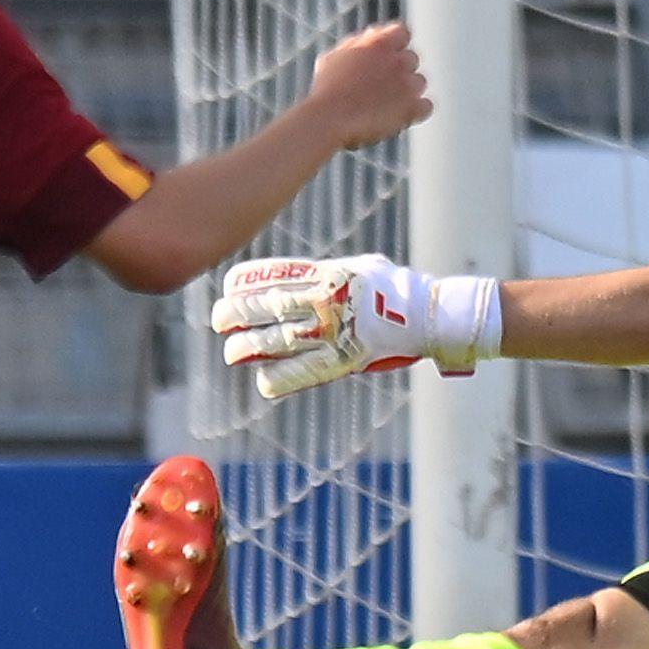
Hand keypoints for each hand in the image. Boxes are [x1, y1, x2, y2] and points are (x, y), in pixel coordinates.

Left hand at [213, 254, 500, 398]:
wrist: (428, 315)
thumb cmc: (394, 288)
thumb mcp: (358, 267)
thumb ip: (325, 274)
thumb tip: (294, 278)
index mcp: (326, 274)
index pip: (272, 276)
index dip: (244, 283)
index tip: (227, 288)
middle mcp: (324, 302)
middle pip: (266, 307)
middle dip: (236, 314)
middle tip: (220, 320)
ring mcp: (332, 332)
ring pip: (277, 341)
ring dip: (248, 348)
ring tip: (232, 352)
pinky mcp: (343, 361)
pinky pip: (303, 372)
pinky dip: (280, 378)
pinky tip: (262, 380)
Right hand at [297, 21, 431, 149]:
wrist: (328, 117)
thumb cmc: (326, 89)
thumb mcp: (336, 56)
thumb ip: (357, 43)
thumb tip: (371, 35)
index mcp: (379, 43)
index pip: (402, 32)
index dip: (395, 45)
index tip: (385, 57)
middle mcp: (398, 60)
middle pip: (411, 59)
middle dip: (399, 70)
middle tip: (380, 86)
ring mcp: (407, 84)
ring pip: (420, 82)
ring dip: (407, 90)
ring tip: (386, 104)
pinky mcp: (411, 108)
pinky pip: (426, 106)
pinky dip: (416, 111)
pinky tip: (399, 117)